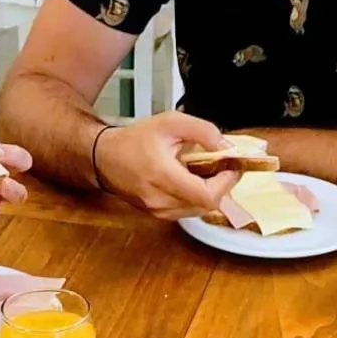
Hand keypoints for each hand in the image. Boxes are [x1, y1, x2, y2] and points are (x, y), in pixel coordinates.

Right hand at [94, 112, 240, 219]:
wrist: (105, 158)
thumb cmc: (134, 140)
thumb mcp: (170, 122)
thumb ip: (201, 130)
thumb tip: (225, 145)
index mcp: (162, 176)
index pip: (207, 195)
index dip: (226, 183)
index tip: (232, 167)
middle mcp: (160, 199)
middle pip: (206, 205)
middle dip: (221, 186)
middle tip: (223, 167)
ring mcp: (159, 211)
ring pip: (199, 210)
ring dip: (209, 193)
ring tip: (206, 172)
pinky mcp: (158, 215)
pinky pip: (188, 211)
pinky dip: (196, 197)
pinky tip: (192, 180)